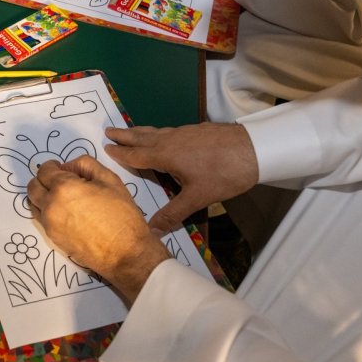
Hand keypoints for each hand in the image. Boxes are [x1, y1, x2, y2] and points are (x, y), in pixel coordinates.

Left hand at [27, 157, 168, 303]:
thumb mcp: (110, 179)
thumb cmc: (121, 214)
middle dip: (43, 180)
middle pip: (32, 186)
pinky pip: (41, 219)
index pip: (44, 170)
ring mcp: (49, 224)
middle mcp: (50, 205)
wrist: (124, 252)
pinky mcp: (52, 238)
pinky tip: (65, 213)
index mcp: (64, 188)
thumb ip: (86, 165)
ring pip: (33, 204)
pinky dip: (46, 211)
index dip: (52, 166)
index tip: (62, 169)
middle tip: (60, 181)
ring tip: (62, 198)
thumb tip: (68, 167)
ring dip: (42, 196)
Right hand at [104, 123, 257, 231]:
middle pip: (142, 137)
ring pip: (157, 132)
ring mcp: (185, 133)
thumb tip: (152, 231)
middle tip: (109, 130)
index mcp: (165, 155)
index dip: (120, 153)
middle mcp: (171, 140)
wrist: (255, 148)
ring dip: (140, 132)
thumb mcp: (197, 198)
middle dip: (125, 135)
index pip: (136, 155)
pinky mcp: (197, 131)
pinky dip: (158, 133)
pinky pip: (170, 131)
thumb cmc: (223, 173)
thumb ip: (173, 214)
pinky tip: (165, 137)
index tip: (105, 147)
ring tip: (131, 131)